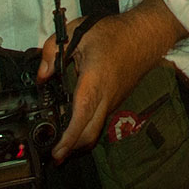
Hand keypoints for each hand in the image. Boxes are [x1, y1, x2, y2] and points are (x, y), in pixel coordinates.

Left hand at [43, 17, 147, 160]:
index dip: (69, 138)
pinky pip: (100, 119)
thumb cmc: (113, 33)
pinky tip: (75, 122)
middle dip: (71, 149)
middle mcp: (106, 96)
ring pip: (95, 129)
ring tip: (61, 144)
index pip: (82, 115)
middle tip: (53, 156)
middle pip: (90, 133)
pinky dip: (86, 127)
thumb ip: (53, 51)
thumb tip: (42, 75)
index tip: (57, 152)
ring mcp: (113, 100)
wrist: (145, 34)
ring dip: (79, 139)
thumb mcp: (77, 31)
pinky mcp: (116, 100)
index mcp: (94, 81)